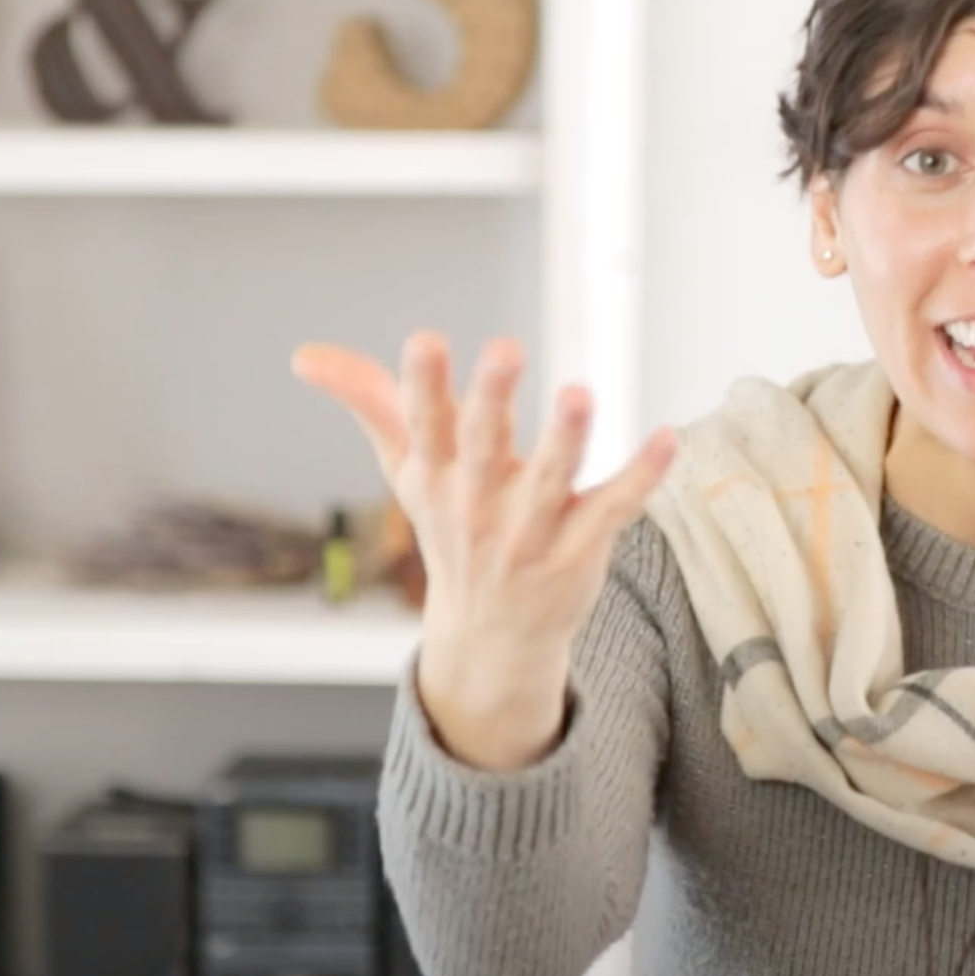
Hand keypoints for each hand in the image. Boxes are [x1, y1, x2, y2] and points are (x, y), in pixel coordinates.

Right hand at [293, 333, 677, 770]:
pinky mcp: (580, 550)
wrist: (492, 636)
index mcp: (436, 478)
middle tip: (505, 349)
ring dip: (565, 439)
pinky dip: (642, 477)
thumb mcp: (406, 468)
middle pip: (483, 447)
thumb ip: (368, 402)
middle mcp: (478, 506)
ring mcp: (530, 533)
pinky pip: (613, 510)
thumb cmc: (450, 529)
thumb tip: (305, 354)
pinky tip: (669, 437)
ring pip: (551, 482)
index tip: (425, 340)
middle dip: (490, 399)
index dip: (422, 384)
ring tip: (580, 392)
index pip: (424, 425)